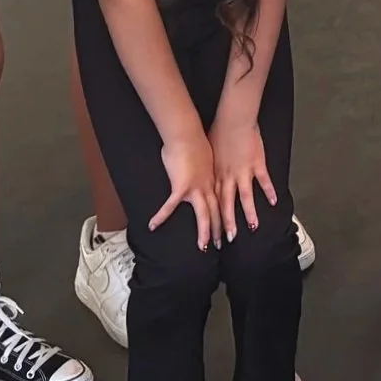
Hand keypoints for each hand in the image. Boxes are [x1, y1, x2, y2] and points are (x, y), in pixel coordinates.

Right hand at [155, 132, 219, 248]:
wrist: (186, 134)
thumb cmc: (194, 141)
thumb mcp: (205, 157)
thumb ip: (203, 168)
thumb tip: (199, 170)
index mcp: (213, 180)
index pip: (221, 203)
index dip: (224, 216)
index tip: (227, 228)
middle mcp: (208, 187)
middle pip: (216, 212)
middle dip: (220, 229)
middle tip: (221, 244)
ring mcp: (196, 188)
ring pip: (204, 215)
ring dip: (205, 231)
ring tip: (203, 246)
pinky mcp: (181, 187)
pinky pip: (170, 206)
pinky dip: (161, 216)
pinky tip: (153, 226)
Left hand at [209, 119, 277, 241]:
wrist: (232, 120)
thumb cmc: (218, 131)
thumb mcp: (208, 152)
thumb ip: (210, 166)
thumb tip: (205, 174)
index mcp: (216, 175)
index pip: (214, 201)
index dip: (213, 218)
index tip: (213, 231)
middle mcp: (228, 177)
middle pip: (227, 205)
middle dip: (228, 223)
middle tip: (229, 239)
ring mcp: (244, 171)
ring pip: (245, 197)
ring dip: (249, 214)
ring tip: (253, 227)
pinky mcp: (257, 164)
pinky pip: (264, 181)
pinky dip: (269, 191)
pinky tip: (274, 201)